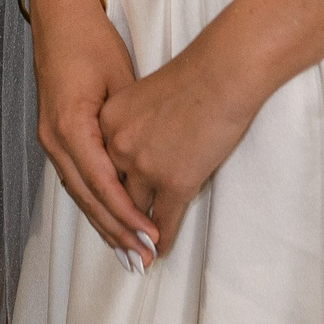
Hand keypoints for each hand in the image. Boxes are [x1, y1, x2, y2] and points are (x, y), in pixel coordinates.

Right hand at [31, 0, 153, 259]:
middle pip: (87, 199)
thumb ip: (130, 125)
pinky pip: (74, 179)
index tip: (152, 238)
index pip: (102, 185)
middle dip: (115, 232)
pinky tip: (109, 221)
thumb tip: (152, 164)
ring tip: (128, 252)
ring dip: (103, 224)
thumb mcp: (120, 80)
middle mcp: (54, 139)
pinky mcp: (53, 135)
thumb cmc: (93, 42)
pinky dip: (93, 203)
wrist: (59, 18)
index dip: (128, 215)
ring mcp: (49, 139)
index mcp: (71, 126)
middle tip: (143, 260)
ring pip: (78, 194)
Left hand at [97, 36, 254, 258]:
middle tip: (117, 237)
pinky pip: (162, 222)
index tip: (104, 204)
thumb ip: (134, 122)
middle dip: (117, 215)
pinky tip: (162, 249)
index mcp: (108, 121)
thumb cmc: (195, 75)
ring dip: (137, 233)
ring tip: (139, 250)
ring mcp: (144, 168)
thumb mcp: (147, 94)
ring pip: (135, 211)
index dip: (105, 188)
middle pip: (113, 190)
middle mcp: (118, 147)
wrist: (223, 74)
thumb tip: (141, 147)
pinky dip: (162, 239)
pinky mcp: (174, 184)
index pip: (100, 163)